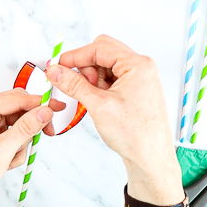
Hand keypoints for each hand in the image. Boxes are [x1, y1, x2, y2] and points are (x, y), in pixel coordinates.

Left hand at [0, 88, 64, 206]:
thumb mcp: (3, 150)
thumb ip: (26, 128)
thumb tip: (44, 112)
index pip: (16, 98)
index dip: (39, 103)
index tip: (57, 107)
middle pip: (18, 108)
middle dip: (30, 125)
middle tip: (46, 134)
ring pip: (17, 122)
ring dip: (21, 141)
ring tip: (11, 158)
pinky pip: (12, 132)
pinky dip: (15, 146)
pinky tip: (7, 160)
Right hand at [46, 35, 183, 204]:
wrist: (150, 158)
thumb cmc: (136, 134)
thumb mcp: (98, 106)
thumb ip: (74, 84)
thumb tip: (55, 71)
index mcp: (138, 65)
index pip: (99, 48)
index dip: (74, 56)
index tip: (57, 65)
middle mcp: (141, 67)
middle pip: (103, 52)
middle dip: (84, 66)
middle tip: (74, 83)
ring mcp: (139, 78)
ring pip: (105, 65)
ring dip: (92, 77)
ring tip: (90, 98)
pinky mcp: (134, 89)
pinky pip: (111, 78)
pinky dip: (99, 86)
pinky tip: (96, 101)